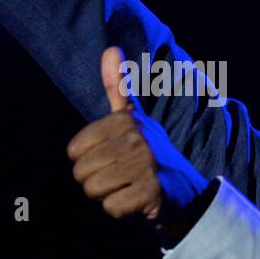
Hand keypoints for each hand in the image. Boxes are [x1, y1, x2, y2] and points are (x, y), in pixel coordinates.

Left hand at [67, 47, 213, 245]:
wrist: (185, 188)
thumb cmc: (148, 152)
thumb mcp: (132, 117)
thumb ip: (118, 86)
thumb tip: (110, 49)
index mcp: (126, 120)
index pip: (74, 150)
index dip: (86, 160)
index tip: (109, 157)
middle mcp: (137, 139)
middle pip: (81, 172)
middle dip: (94, 180)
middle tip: (118, 176)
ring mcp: (146, 166)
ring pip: (93, 190)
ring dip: (106, 195)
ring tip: (126, 186)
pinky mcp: (152, 192)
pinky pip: (111, 207)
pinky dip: (120, 210)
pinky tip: (135, 200)